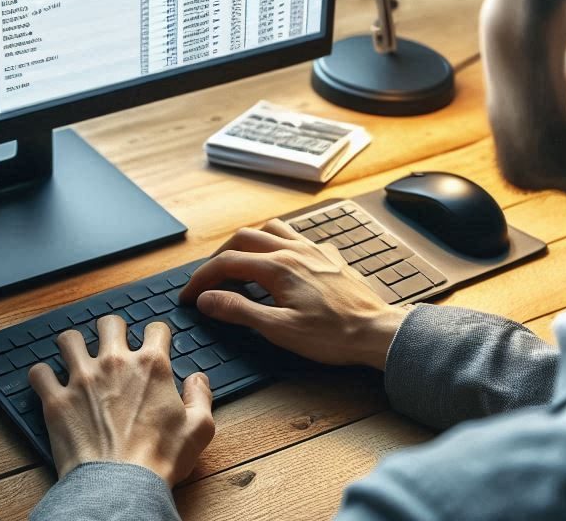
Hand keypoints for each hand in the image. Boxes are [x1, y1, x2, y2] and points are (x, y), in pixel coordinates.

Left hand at [28, 316, 214, 484]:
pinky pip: (39, 373)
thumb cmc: (159, 459)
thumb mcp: (199, 429)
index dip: (156, 335)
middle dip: (112, 331)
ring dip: (74, 346)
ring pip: (70, 340)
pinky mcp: (56, 400)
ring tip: (76, 356)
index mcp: (151, 366)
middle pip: (109, 323)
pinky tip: (48, 382)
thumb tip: (198, 379)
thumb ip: (201, 396)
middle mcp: (115, 363)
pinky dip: (42, 376)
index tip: (153, 344)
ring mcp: (82, 379)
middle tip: (112, 346)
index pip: (155, 329)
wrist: (120, 486)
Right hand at [179, 220, 409, 369]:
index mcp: (278, 267)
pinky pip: (296, 236)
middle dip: (218, 257)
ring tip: (237, 263)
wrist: (376, 332)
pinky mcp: (328, 256)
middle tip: (207, 280)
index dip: (201, 279)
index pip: (226, 263)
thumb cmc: (332, 336)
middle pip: (243, 238)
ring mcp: (313, 249)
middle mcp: (294, 250)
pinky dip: (276, 241)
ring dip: (248, 241)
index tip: (189, 296)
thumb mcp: (279, 330)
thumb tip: (207, 299)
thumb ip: (239, 311)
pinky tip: (279, 260)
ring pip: (271, 228)